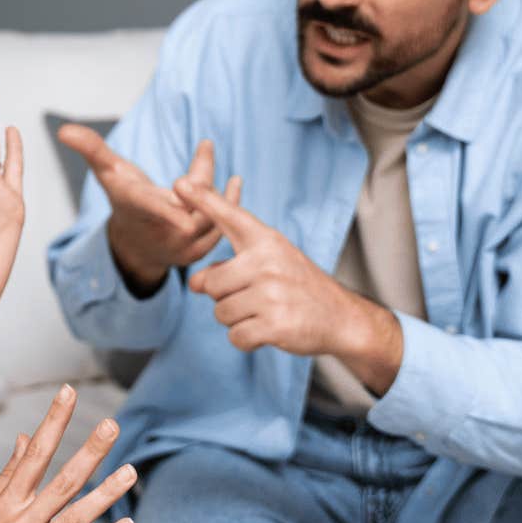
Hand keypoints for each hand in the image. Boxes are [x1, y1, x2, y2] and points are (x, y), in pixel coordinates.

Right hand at [0, 385, 136, 522]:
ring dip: (106, 494)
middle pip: (61, 482)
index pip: (34, 455)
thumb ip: (8, 476)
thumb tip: (27, 437)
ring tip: (130, 471)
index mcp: (5, 506)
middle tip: (112, 424)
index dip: (53, 422)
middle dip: (89, 451)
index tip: (68, 392)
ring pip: (75, 518)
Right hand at [55, 125, 240, 295]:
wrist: (136, 244)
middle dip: (202, 174)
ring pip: (210, 216)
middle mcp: (158, 232)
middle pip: (191, 203)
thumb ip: (91, 149)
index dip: (168, 192)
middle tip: (205, 147)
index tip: (186, 176)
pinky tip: (234, 182)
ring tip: (214, 160)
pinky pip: (220, 230)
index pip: (150, 203)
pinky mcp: (198, 254)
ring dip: (216, 188)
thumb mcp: (108, 172)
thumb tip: (64, 130)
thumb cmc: (124, 199)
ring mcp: (180, 247)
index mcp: (136, 210)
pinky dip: (229, 204)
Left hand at [174, 179, 401, 384]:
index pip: (230, 216)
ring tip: (265, 312)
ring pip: (221, 313)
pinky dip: (247, 340)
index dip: (203, 199)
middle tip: (256, 298)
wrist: (342, 317)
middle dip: (225, 298)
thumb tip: (194, 283)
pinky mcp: (275, 324)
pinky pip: (236, 336)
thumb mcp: (270, 263)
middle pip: (211, 284)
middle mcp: (268, 262)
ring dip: (237, 320)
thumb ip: (229, 267)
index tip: (179, 182)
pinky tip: (268, 330)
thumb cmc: (298, 287)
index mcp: (266, 241)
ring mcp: (272, 293)